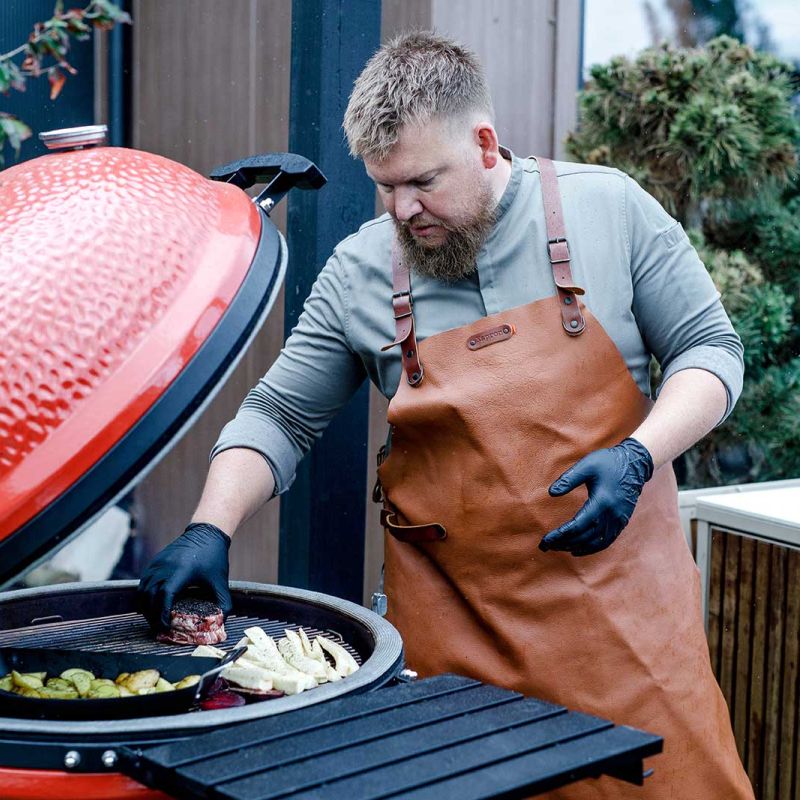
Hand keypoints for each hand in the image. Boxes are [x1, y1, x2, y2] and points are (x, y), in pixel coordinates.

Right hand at [137, 522, 232, 629]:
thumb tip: (221, 622)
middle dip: (151, 615)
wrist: (206, 532)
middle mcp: (166, 567)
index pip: (164, 596)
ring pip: (142, 590)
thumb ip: (224, 603)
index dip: (161, 614)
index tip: (164, 627)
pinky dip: (144, 596)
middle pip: (149, 596)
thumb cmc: (214, 557)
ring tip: (154, 619)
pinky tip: (152, 605)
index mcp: (182, 572)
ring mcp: (158, 563)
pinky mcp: (154, 561)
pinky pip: (143, 582)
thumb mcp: (221, 581)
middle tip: (158, 629)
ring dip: (145, 606)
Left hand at [539, 438, 653, 556]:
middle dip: (564, 543)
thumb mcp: (587, 465)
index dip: (560, 535)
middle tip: (547, 546)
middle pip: (585, 537)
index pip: (577, 525)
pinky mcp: (622, 521)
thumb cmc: (608, 462)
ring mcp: (618, 520)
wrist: (635, 463)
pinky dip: (592, 548)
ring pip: (595, 542)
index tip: (546, 539)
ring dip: (576, 547)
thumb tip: (551, 492)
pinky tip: (578, 549)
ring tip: (559, 548)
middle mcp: (611, 515)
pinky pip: (606, 541)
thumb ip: (569, 479)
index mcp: (602, 501)